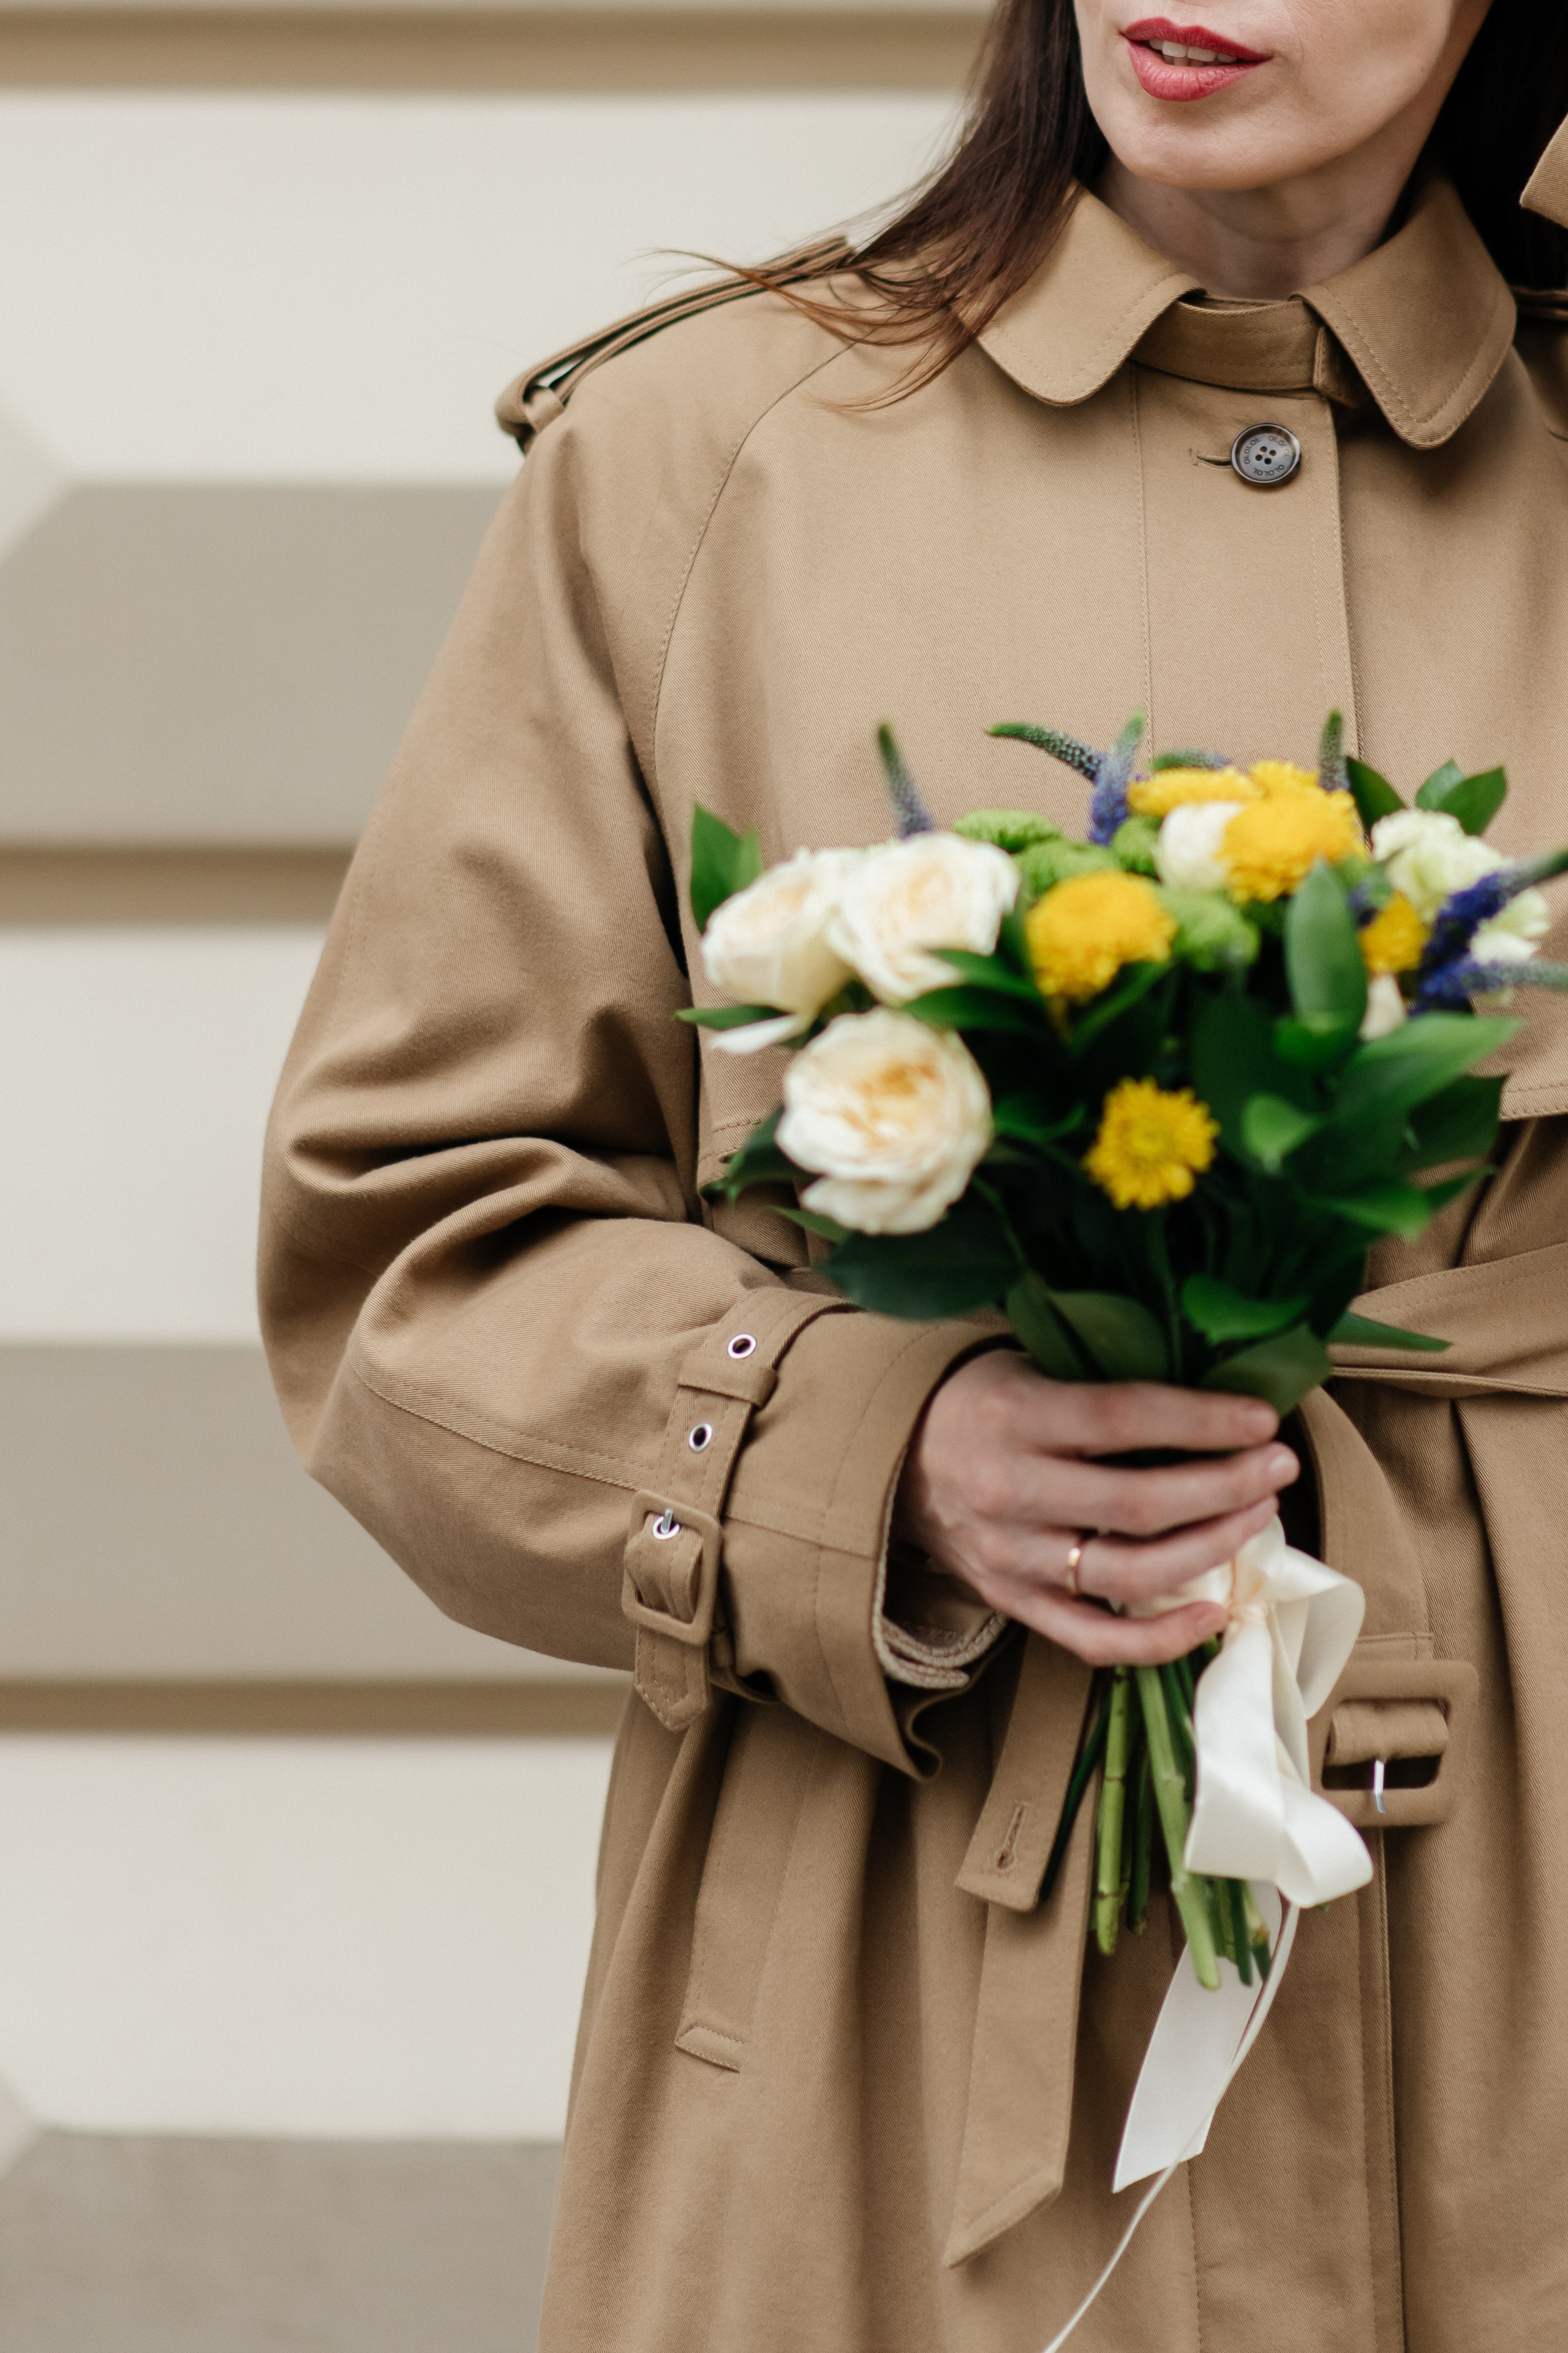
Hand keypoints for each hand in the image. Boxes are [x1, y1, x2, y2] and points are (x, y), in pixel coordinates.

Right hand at [894, 1351, 1299, 1666]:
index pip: (1121, 1417)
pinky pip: (1094, 1640)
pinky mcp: (1012, 1603)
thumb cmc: (980, 1401)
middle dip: (1225, 1486)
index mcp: (1013, 1416)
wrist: (893, 1458)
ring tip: (1258, 1516)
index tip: (1262, 1418)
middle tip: (1279, 1465)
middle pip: (1138, 1504)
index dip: (1201, 1420)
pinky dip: (1160, 1638)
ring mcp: (1010, 1557)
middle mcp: (1009, 1490)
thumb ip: (1102, 1380)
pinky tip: (1214, 1611)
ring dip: (1210, 1549)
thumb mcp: (1026, 1364)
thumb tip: (1214, 1387)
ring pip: (1128, 1574)